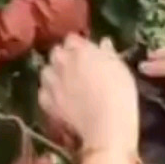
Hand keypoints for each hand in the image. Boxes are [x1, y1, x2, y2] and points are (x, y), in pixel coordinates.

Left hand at [39, 36, 139, 152]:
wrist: (106, 124)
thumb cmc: (120, 93)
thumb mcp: (121, 68)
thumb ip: (108, 53)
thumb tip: (104, 43)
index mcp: (80, 49)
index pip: (72, 39)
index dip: (79, 46)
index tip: (87, 54)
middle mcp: (61, 61)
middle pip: (56, 53)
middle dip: (64, 58)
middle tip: (77, 69)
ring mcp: (51, 81)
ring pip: (46, 71)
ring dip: (54, 74)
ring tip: (66, 84)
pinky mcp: (46, 101)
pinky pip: (44, 91)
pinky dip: (50, 93)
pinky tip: (61, 100)